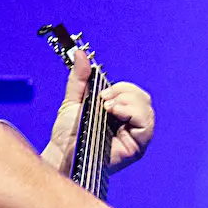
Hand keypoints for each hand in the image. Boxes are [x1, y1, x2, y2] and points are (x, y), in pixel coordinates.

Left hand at [42, 49, 155, 175]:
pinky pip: (146, 124)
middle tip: (103, 100)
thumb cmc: (67, 134)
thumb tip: (81, 54)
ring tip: (107, 109)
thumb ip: (80, 78)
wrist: (61, 153)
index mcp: (119, 113)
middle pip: (143, 98)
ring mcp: (135, 136)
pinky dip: (132, 113)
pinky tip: (114, 113)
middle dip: (124, 93)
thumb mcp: (73, 100)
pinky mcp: (137, 147)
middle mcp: (130, 125)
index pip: (133, 93)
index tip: (101, 93)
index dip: (120, 88)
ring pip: (146, 108)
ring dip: (127, 102)